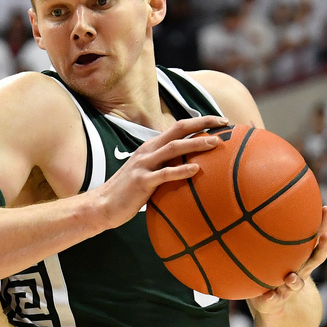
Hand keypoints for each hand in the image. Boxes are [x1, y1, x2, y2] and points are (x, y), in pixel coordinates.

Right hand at [93, 115, 228, 229]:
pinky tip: (195, 170)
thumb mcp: (148, 173)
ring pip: (173, 148)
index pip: (178, 127)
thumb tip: (191, 169)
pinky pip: (164, 174)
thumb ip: (165, 167)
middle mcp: (148, 151)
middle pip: (177, 130)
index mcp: (151, 147)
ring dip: (195, 144)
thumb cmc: (129, 192)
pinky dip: (180, 170)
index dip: (200, 122)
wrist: (102, 205)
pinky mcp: (141, 181)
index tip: (221, 121)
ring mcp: (143, 165)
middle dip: (202, 124)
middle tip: (224, 123)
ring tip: (215, 143)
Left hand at [249, 206, 326, 313]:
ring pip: (296, 285)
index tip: (325, 209)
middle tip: (326, 237)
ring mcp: (288, 288)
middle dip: (321, 249)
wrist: (269, 306)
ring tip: (292, 279)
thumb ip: (261, 234)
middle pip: (314, 260)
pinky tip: (268, 296)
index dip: (321, 225)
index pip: (313, 239)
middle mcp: (298, 272)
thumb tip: (252, 200)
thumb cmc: (266, 271)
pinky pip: (272, 300)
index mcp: (299, 259)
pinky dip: (270, 298)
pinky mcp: (272, 301)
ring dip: (295, 282)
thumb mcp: (266, 253)